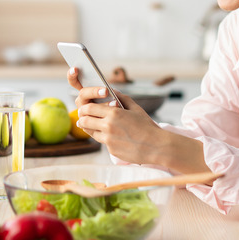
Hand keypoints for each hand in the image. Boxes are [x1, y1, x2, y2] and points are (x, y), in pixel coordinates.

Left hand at [66, 67, 208, 172]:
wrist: (156, 146)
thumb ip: (121, 98)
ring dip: (91, 128)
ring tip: (97, 125)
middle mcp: (108, 126)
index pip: (89, 108)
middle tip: (84, 117)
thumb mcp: (135, 108)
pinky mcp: (111, 150)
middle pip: (84, 120)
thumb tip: (111, 90)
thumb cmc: (147, 126)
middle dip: (82, 118)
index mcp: (114, 113)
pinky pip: (102, 142)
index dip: (85, 108)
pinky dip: (104, 138)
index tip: (85, 108)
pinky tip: (114, 136)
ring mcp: (108, 139)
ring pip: (90, 132)